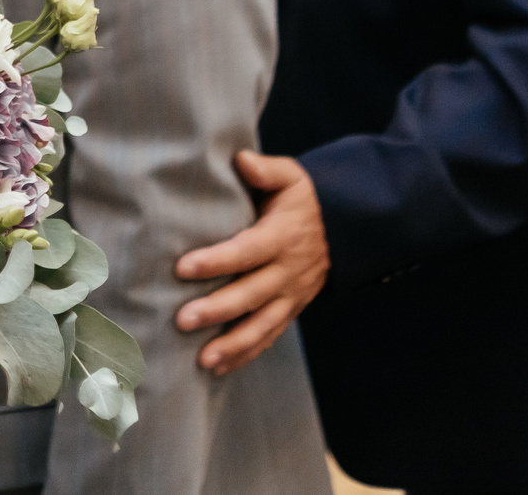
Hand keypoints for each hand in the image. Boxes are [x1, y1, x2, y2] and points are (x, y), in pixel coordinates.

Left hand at [173, 150, 329, 374]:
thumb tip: (241, 159)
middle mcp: (287, 271)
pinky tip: (220, 367)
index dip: (216, 261)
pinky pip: (270, 335)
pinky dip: (247, 353)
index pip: (246, 251)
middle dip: (218, 309)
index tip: (183, 268)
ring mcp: (291, 295)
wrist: (345, 228)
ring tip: (203, 359)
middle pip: (251, 294)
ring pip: (262, 324)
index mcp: (281, 237)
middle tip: (182, 319)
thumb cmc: (305, 200)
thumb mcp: (292, 177)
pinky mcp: (291, 310)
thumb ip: (267, 170)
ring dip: (233, 344)